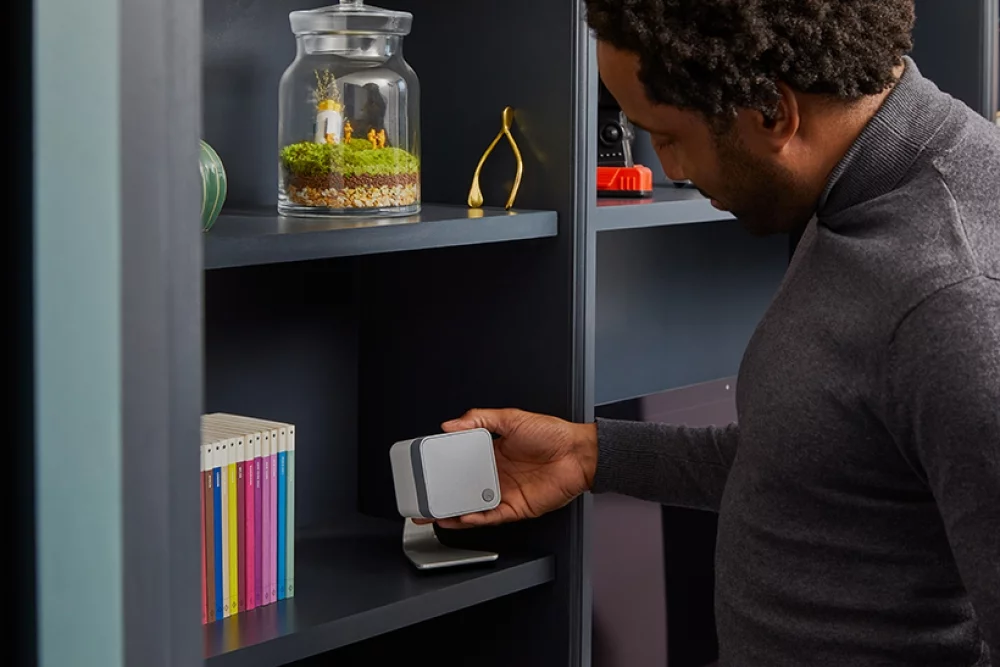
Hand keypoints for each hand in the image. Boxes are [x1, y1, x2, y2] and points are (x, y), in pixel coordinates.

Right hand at [422, 408, 597, 528]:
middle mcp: (496, 475)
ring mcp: (505, 493)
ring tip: (433, 514)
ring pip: (472, 507)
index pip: (460, 463)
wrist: (579, 454)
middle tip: (421, 499)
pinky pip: (491, 517)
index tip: (425, 470)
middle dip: (441, 496)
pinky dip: (476, 519)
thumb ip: (480, 418)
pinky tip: (463, 517)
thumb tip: (451, 423)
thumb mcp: (512, 418)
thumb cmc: (553, 434)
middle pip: (462, 489)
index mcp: (492, 453)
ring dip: (453, 512)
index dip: (442, 468)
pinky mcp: (516, 508)